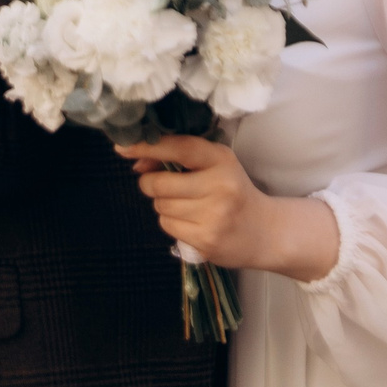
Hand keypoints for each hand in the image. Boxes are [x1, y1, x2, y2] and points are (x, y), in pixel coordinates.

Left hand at [115, 134, 340, 281]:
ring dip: (164, 204)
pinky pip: (168, 226)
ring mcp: (213, 216)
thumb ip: (178, 156)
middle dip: (151, 183)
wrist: (264, 231)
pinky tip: (191, 221)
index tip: (122, 146)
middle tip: (163, 185)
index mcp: (221, 159)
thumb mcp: (215, 164)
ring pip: (161, 206)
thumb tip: (136, 162)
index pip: (179, 148)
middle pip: (159, 183)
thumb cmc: (232, 190)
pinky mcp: (206, 241)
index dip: (147, 146)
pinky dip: (172, 222)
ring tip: (186, 205)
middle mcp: (219, 186)